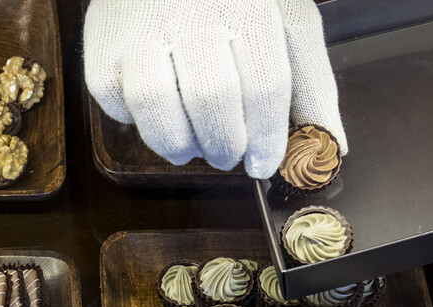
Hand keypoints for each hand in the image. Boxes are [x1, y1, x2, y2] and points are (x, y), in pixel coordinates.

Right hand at [84, 0, 345, 179]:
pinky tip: (158, 110)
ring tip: (192, 144)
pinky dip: (136, 121)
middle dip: (224, 144)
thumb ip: (311, 82)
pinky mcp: (100, 43)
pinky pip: (115, 102)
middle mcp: (190, 10)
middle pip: (211, 100)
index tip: (263, 164)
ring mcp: (138, 26)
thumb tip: (332, 147)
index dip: (267, 138)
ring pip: (154, 107)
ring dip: (178, 144)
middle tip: (228, 154)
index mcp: (247, 4)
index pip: (264, 85)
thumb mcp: (286, 22)